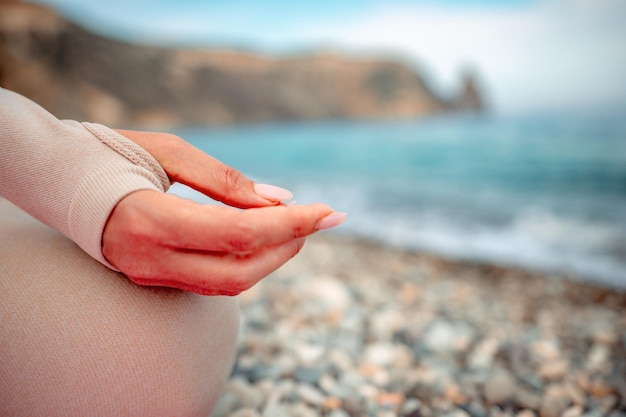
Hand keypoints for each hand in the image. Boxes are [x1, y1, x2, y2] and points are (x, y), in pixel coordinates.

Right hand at [103, 130, 345, 295]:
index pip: (238, 235)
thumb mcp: (170, 151)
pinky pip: (211, 281)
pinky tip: (262, 238)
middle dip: (288, 246)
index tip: (330, 212)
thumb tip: (282, 198)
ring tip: (296, 227)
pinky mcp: (153, 278)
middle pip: (240, 271)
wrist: (59, 179)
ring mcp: (149, 275)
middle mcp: (150, 259)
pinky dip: (245, 262)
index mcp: (150, 220)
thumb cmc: (112, 152)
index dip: (290, 225)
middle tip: (318, 218)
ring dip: (272, 258)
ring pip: (229, 285)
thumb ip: (226, 180)